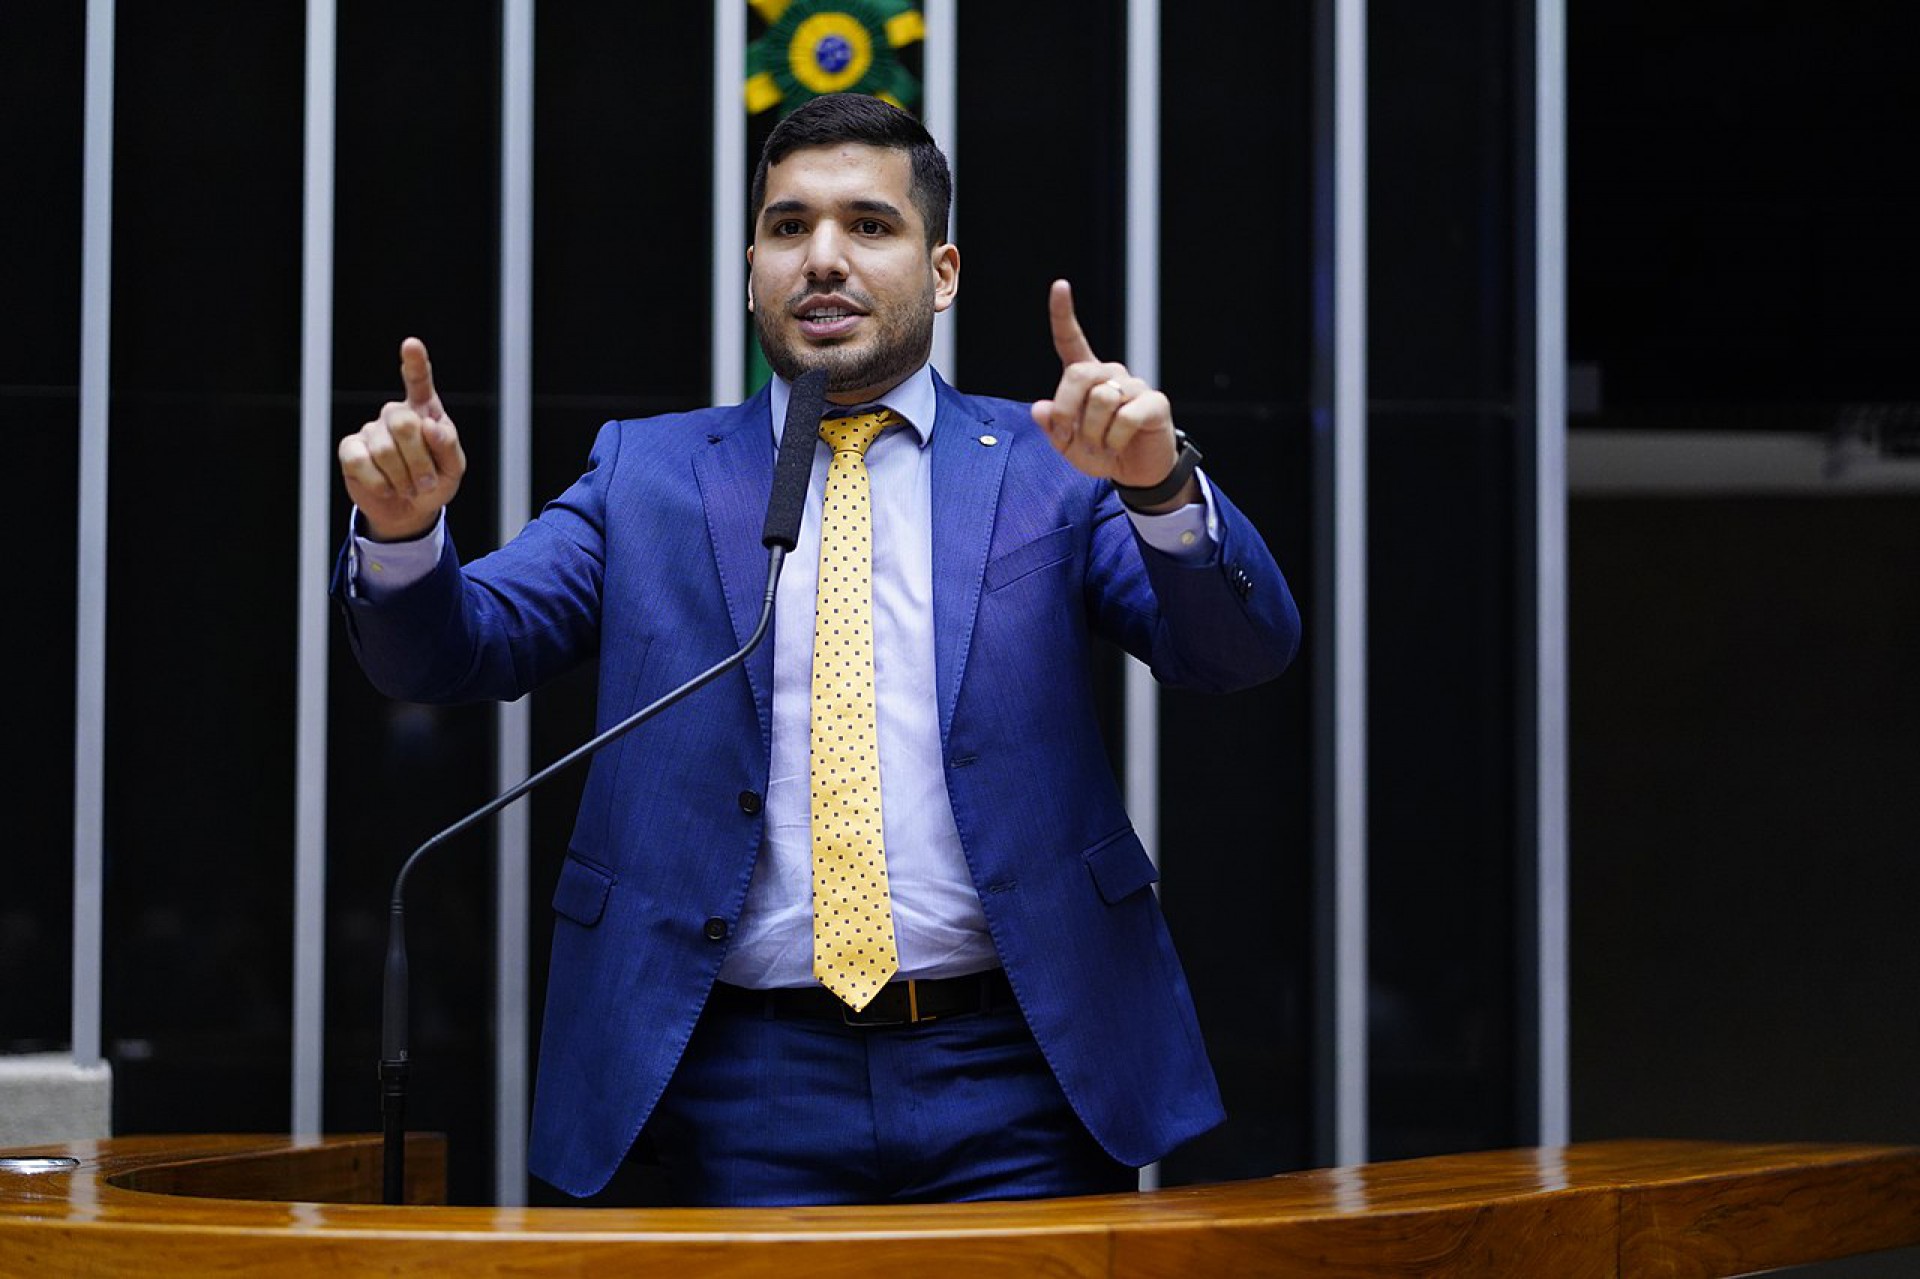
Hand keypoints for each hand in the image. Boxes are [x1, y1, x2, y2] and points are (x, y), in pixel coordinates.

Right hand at [338, 337, 466, 540]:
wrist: (408, 511)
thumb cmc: (434, 482)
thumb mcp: (454, 468)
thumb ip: (448, 445)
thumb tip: (430, 425)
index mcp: (425, 411)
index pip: (419, 381)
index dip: (415, 363)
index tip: (411, 345)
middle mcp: (396, 414)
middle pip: (404, 423)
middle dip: (419, 460)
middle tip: (426, 481)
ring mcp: (371, 430)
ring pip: (384, 450)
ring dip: (403, 478)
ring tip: (409, 487)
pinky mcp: (350, 449)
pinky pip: (362, 462)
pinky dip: (380, 483)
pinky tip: (387, 488)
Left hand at [1029, 280, 1191, 507]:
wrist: (1138, 472)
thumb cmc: (1102, 452)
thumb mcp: (1068, 445)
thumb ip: (1052, 427)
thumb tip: (1040, 409)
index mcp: (1086, 377)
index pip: (1071, 340)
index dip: (1063, 314)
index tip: (1060, 285)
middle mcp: (1110, 374)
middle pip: (1079, 374)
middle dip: (1067, 410)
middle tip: (1070, 435)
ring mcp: (1134, 386)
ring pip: (1101, 399)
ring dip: (1092, 432)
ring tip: (1101, 445)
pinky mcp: (1154, 402)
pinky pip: (1124, 417)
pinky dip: (1114, 439)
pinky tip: (1118, 445)